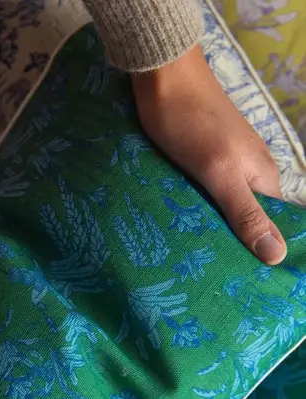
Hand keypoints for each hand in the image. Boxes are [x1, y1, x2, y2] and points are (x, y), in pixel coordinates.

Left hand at [132, 46, 286, 265]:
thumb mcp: (221, 175)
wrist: (163, 76)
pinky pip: (203, 192)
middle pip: (246, 218)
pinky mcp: (201, 158)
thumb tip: (278, 255)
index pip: (273, 224)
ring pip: (222, 207)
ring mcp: (225, 163)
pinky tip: (178, 226)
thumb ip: (246, 214)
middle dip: (230, 244)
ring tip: (192, 260)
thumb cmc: (191, 123)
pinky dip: (193, 209)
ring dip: (208, 228)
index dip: (261, 250)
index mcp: (263, 178)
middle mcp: (250, 172)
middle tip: (210, 276)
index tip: (244, 280)